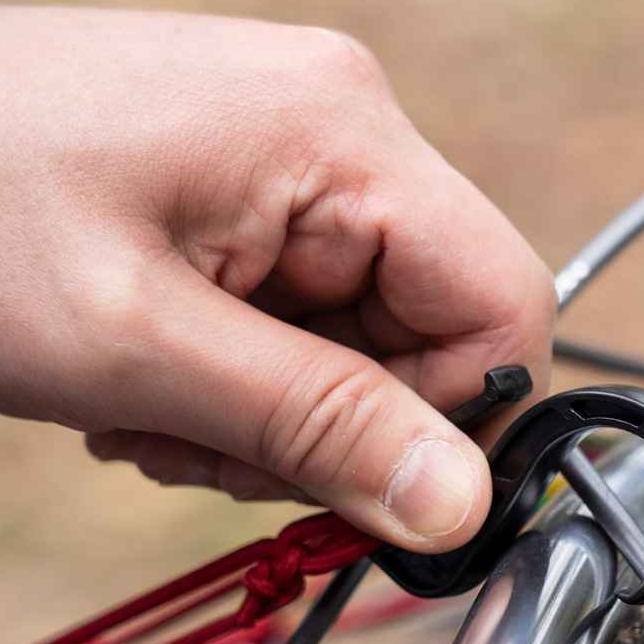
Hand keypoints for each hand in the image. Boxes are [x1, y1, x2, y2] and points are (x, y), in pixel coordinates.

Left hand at [0, 7, 554, 550]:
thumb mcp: (142, 345)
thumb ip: (317, 426)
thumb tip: (461, 506)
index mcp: (344, 138)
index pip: (502, 307)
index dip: (459, 423)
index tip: (366, 490)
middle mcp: (342, 136)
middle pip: (431, 339)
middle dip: (336, 428)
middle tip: (211, 449)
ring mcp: (298, 166)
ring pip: (363, 347)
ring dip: (276, 417)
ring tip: (157, 413)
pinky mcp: (257, 199)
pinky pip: (306, 325)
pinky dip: (244, 383)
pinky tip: (156, 385)